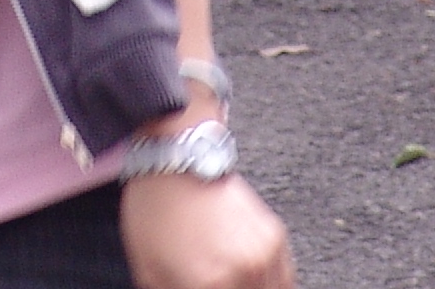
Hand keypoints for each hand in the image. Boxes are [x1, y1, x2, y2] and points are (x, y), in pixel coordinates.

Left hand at [121, 171, 291, 288]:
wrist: (177, 159)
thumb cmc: (156, 211)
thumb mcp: (149, 271)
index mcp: (209, 285)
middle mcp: (243, 272)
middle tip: (217, 288)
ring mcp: (263, 254)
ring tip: (234, 285)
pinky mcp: (275, 237)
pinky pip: (285, 279)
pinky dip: (274, 286)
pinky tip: (254, 284)